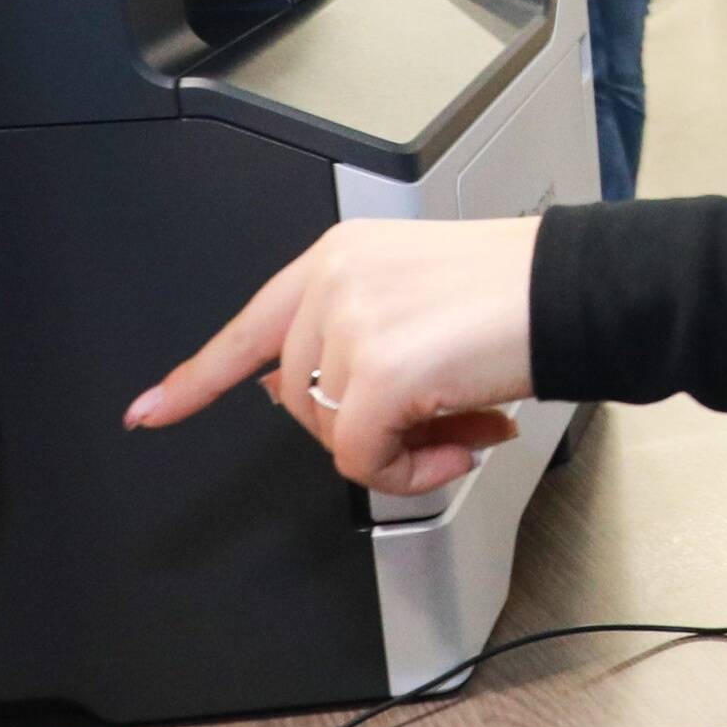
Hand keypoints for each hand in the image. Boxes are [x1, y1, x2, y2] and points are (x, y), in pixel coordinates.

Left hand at [126, 216, 539, 496]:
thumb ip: (358, 341)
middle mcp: (335, 281)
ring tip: (464, 426)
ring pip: (333, 433)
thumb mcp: (420, 297)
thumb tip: (317, 410)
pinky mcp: (377, 373)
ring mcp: (351, 324)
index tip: (149, 410)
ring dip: (400, 449)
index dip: (195, 378)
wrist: (577, 289)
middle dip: (368, 427)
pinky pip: (363, 459)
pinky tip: (461, 442)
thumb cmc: (520, 294)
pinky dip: (409, 470)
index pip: (249, 325)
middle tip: (443, 425)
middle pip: (301, 400)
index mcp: (341, 256)